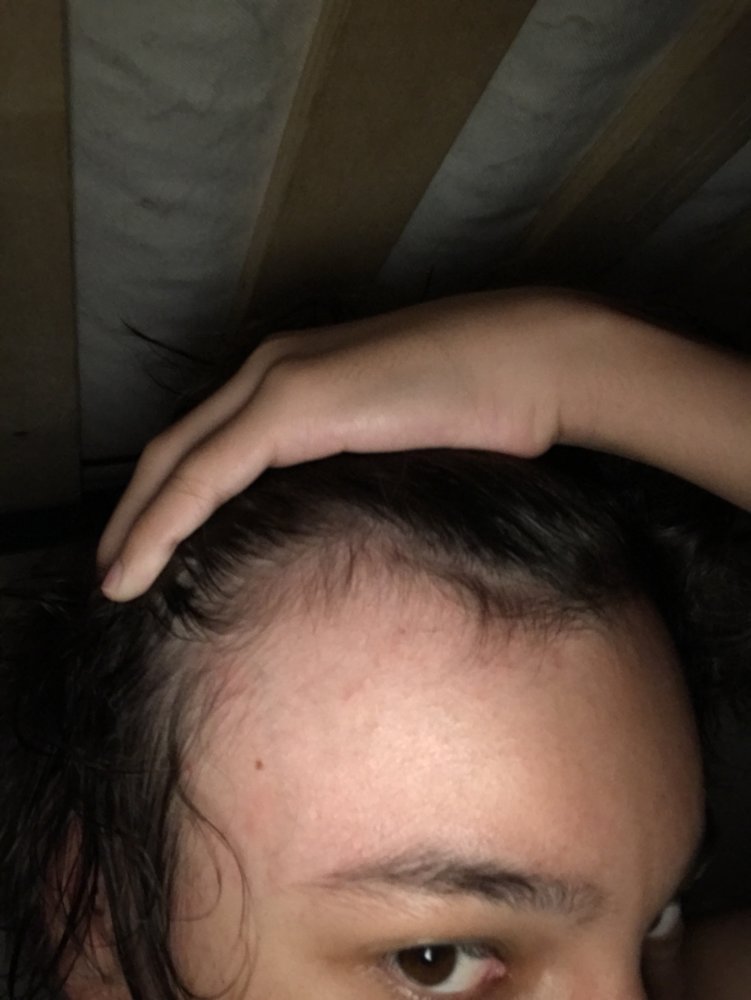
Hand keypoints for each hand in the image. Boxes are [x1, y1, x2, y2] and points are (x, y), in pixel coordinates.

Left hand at [98, 288, 596, 599]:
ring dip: (136, 524)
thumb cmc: (485, 407)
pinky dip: (162, 522)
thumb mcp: (396, 445)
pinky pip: (203, 474)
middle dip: (134, 513)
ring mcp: (277, 380)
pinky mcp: (291, 403)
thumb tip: (327, 520)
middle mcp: (271, 369)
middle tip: (114, 570)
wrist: (532, 360)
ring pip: (175, 461)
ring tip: (115, 580)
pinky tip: (137, 566)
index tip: (151, 549)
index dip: (166, 497)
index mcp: (295, 377)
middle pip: (173, 449)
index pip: (206, 444)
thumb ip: (350, 467)